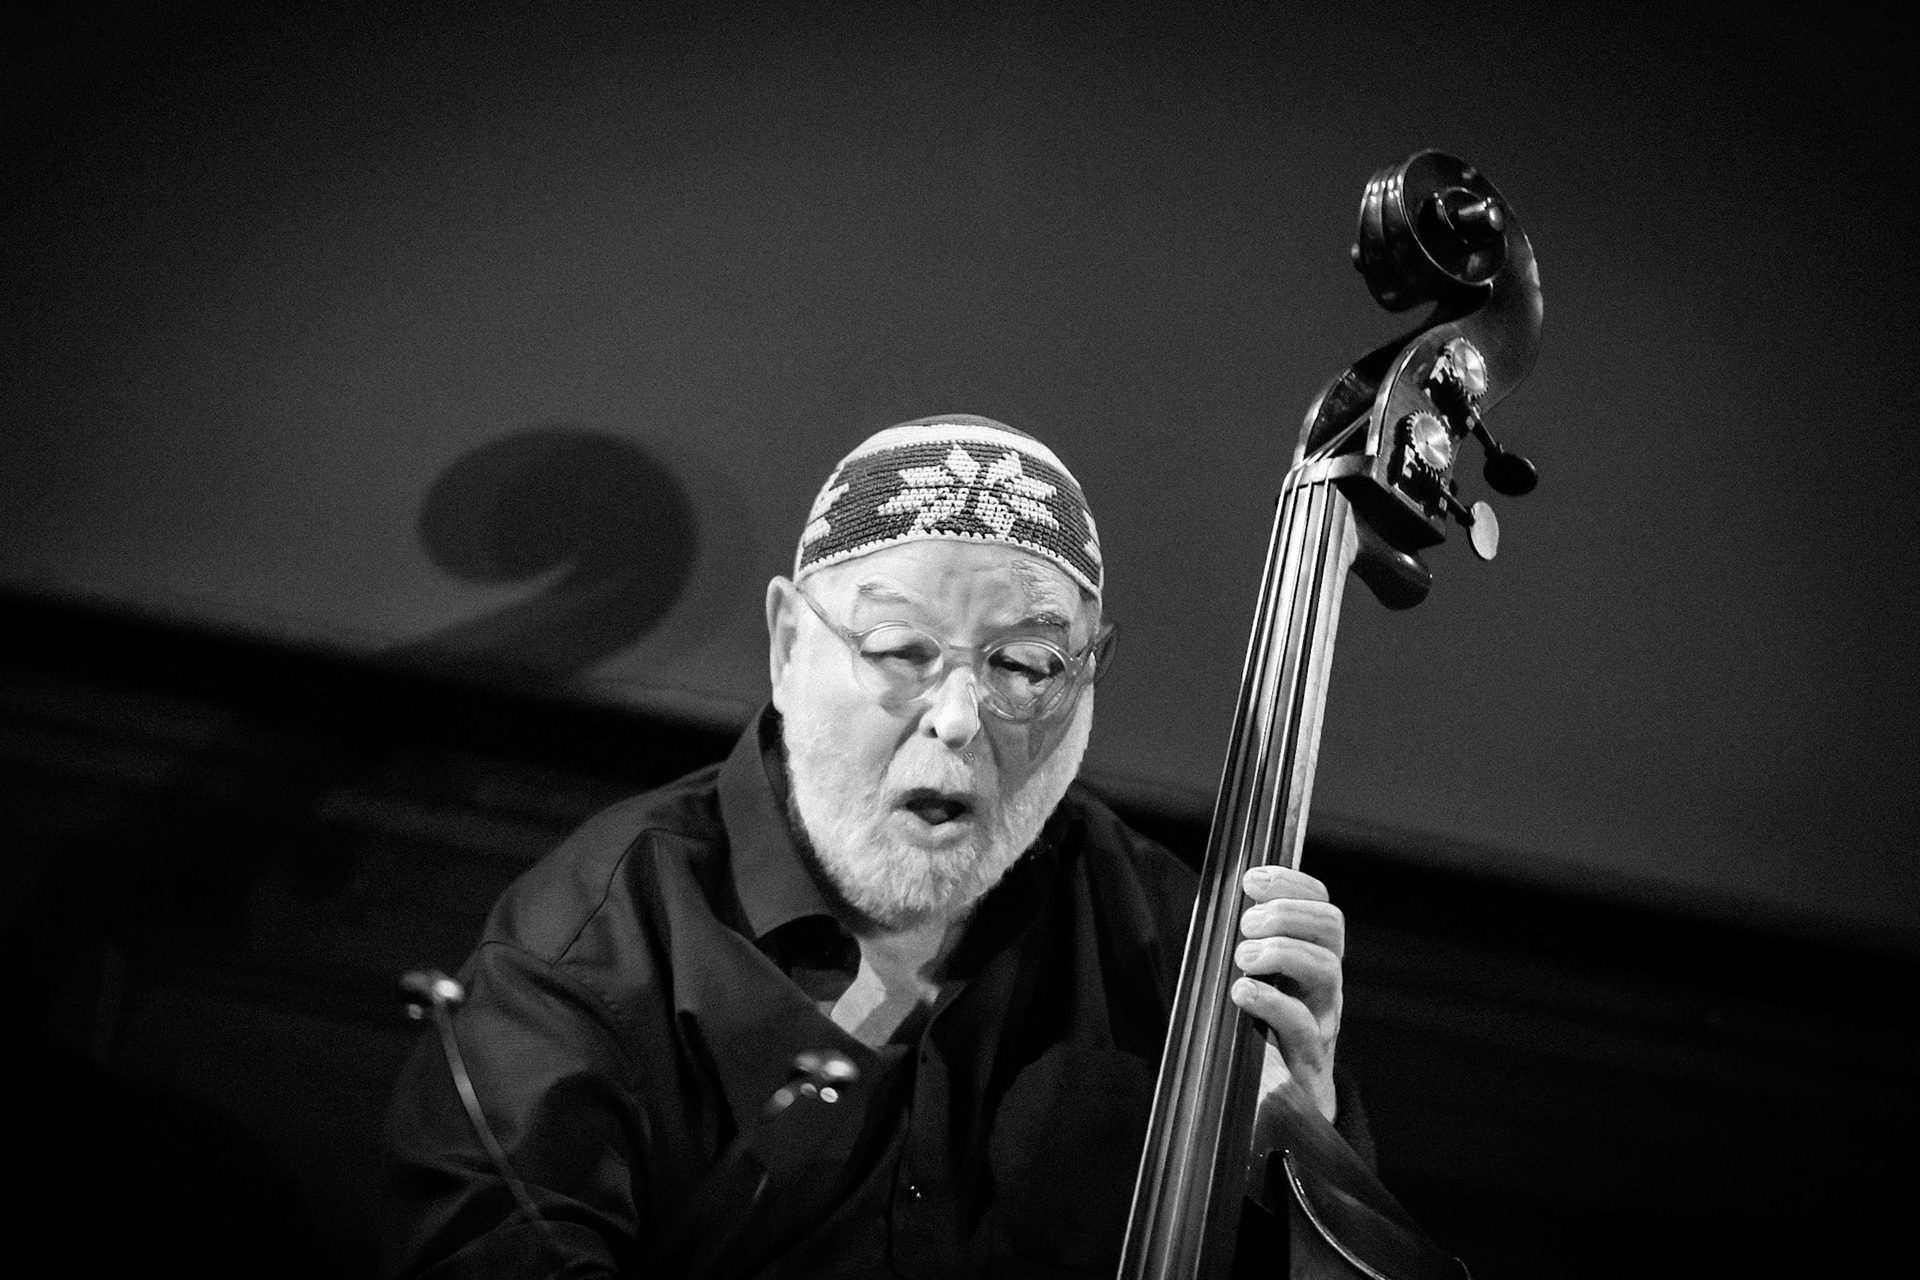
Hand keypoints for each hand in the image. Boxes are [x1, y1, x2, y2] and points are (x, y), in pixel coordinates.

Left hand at [1230, 865, 1342, 1122]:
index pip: (1319, 904)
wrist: (1286, 1107)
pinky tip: (1243, 993)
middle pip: (1330, 926)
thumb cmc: (1260, 1034)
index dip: (1292, 883)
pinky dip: (1272, 1001)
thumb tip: (1208, 908)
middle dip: (1286, 913)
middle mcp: (1323, 983)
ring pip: (1325, 968)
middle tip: (1245, 924)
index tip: (1251, 880)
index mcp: (1310, 956)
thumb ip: (1241, 950)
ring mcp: (1322, 1018)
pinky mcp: (1309, 1058)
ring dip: (1281, 950)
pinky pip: (1302, 1024)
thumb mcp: (1255, 985)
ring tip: (1242, 958)